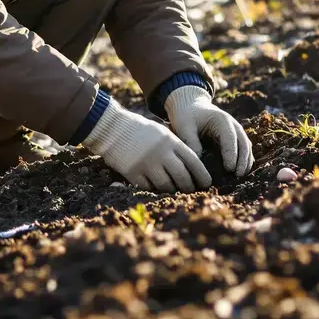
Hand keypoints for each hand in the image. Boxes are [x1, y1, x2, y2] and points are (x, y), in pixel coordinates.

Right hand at [82, 98, 211, 191]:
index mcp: (171, 142)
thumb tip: (192, 167)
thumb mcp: (162, 133)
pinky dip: (155, 190)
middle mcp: (161, 153)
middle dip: (189, 187)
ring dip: (172, 190)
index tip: (206, 183)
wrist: (112, 128)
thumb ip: (176, 147)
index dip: (202, 175)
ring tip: (175, 191)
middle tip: (191, 190)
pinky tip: (157, 188)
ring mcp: (147, 164)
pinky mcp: (133, 173)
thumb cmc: (139, 131)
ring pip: (166, 186)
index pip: (193, 162)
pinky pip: (149, 188)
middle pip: (182, 177)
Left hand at [165, 86, 253, 176]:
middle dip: (242, 160)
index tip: (229, 169)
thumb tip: (199, 162)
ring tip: (240, 177)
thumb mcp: (184, 126)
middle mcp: (233, 125)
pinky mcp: (235, 139)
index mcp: (222, 120)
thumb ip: (191, 142)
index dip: (231, 154)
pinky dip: (244, 161)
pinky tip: (240, 173)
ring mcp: (236, 132)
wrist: (192, 107)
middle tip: (237, 176)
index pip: (230, 138)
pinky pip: (244, 150)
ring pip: (246, 148)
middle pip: (243, 143)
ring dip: (245, 162)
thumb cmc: (187, 116)